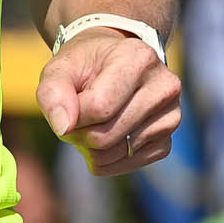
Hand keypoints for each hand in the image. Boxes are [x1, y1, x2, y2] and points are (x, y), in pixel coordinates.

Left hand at [35, 27, 180, 175]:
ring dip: (90, 146)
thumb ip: (53, 92)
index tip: (66, 103)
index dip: (72, 115)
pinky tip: (106, 133)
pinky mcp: (166, 141)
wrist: (112, 66)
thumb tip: (63, 128)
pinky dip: (107, 158)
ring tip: (92, 121)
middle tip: (75, 116)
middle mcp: (164, 86)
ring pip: (115, 154)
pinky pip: (127, 164)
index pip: (99, 108)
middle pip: (105, 136)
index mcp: (139, 58)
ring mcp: (171, 116)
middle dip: (79, 133)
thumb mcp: (60, 67)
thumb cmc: (84, 66)